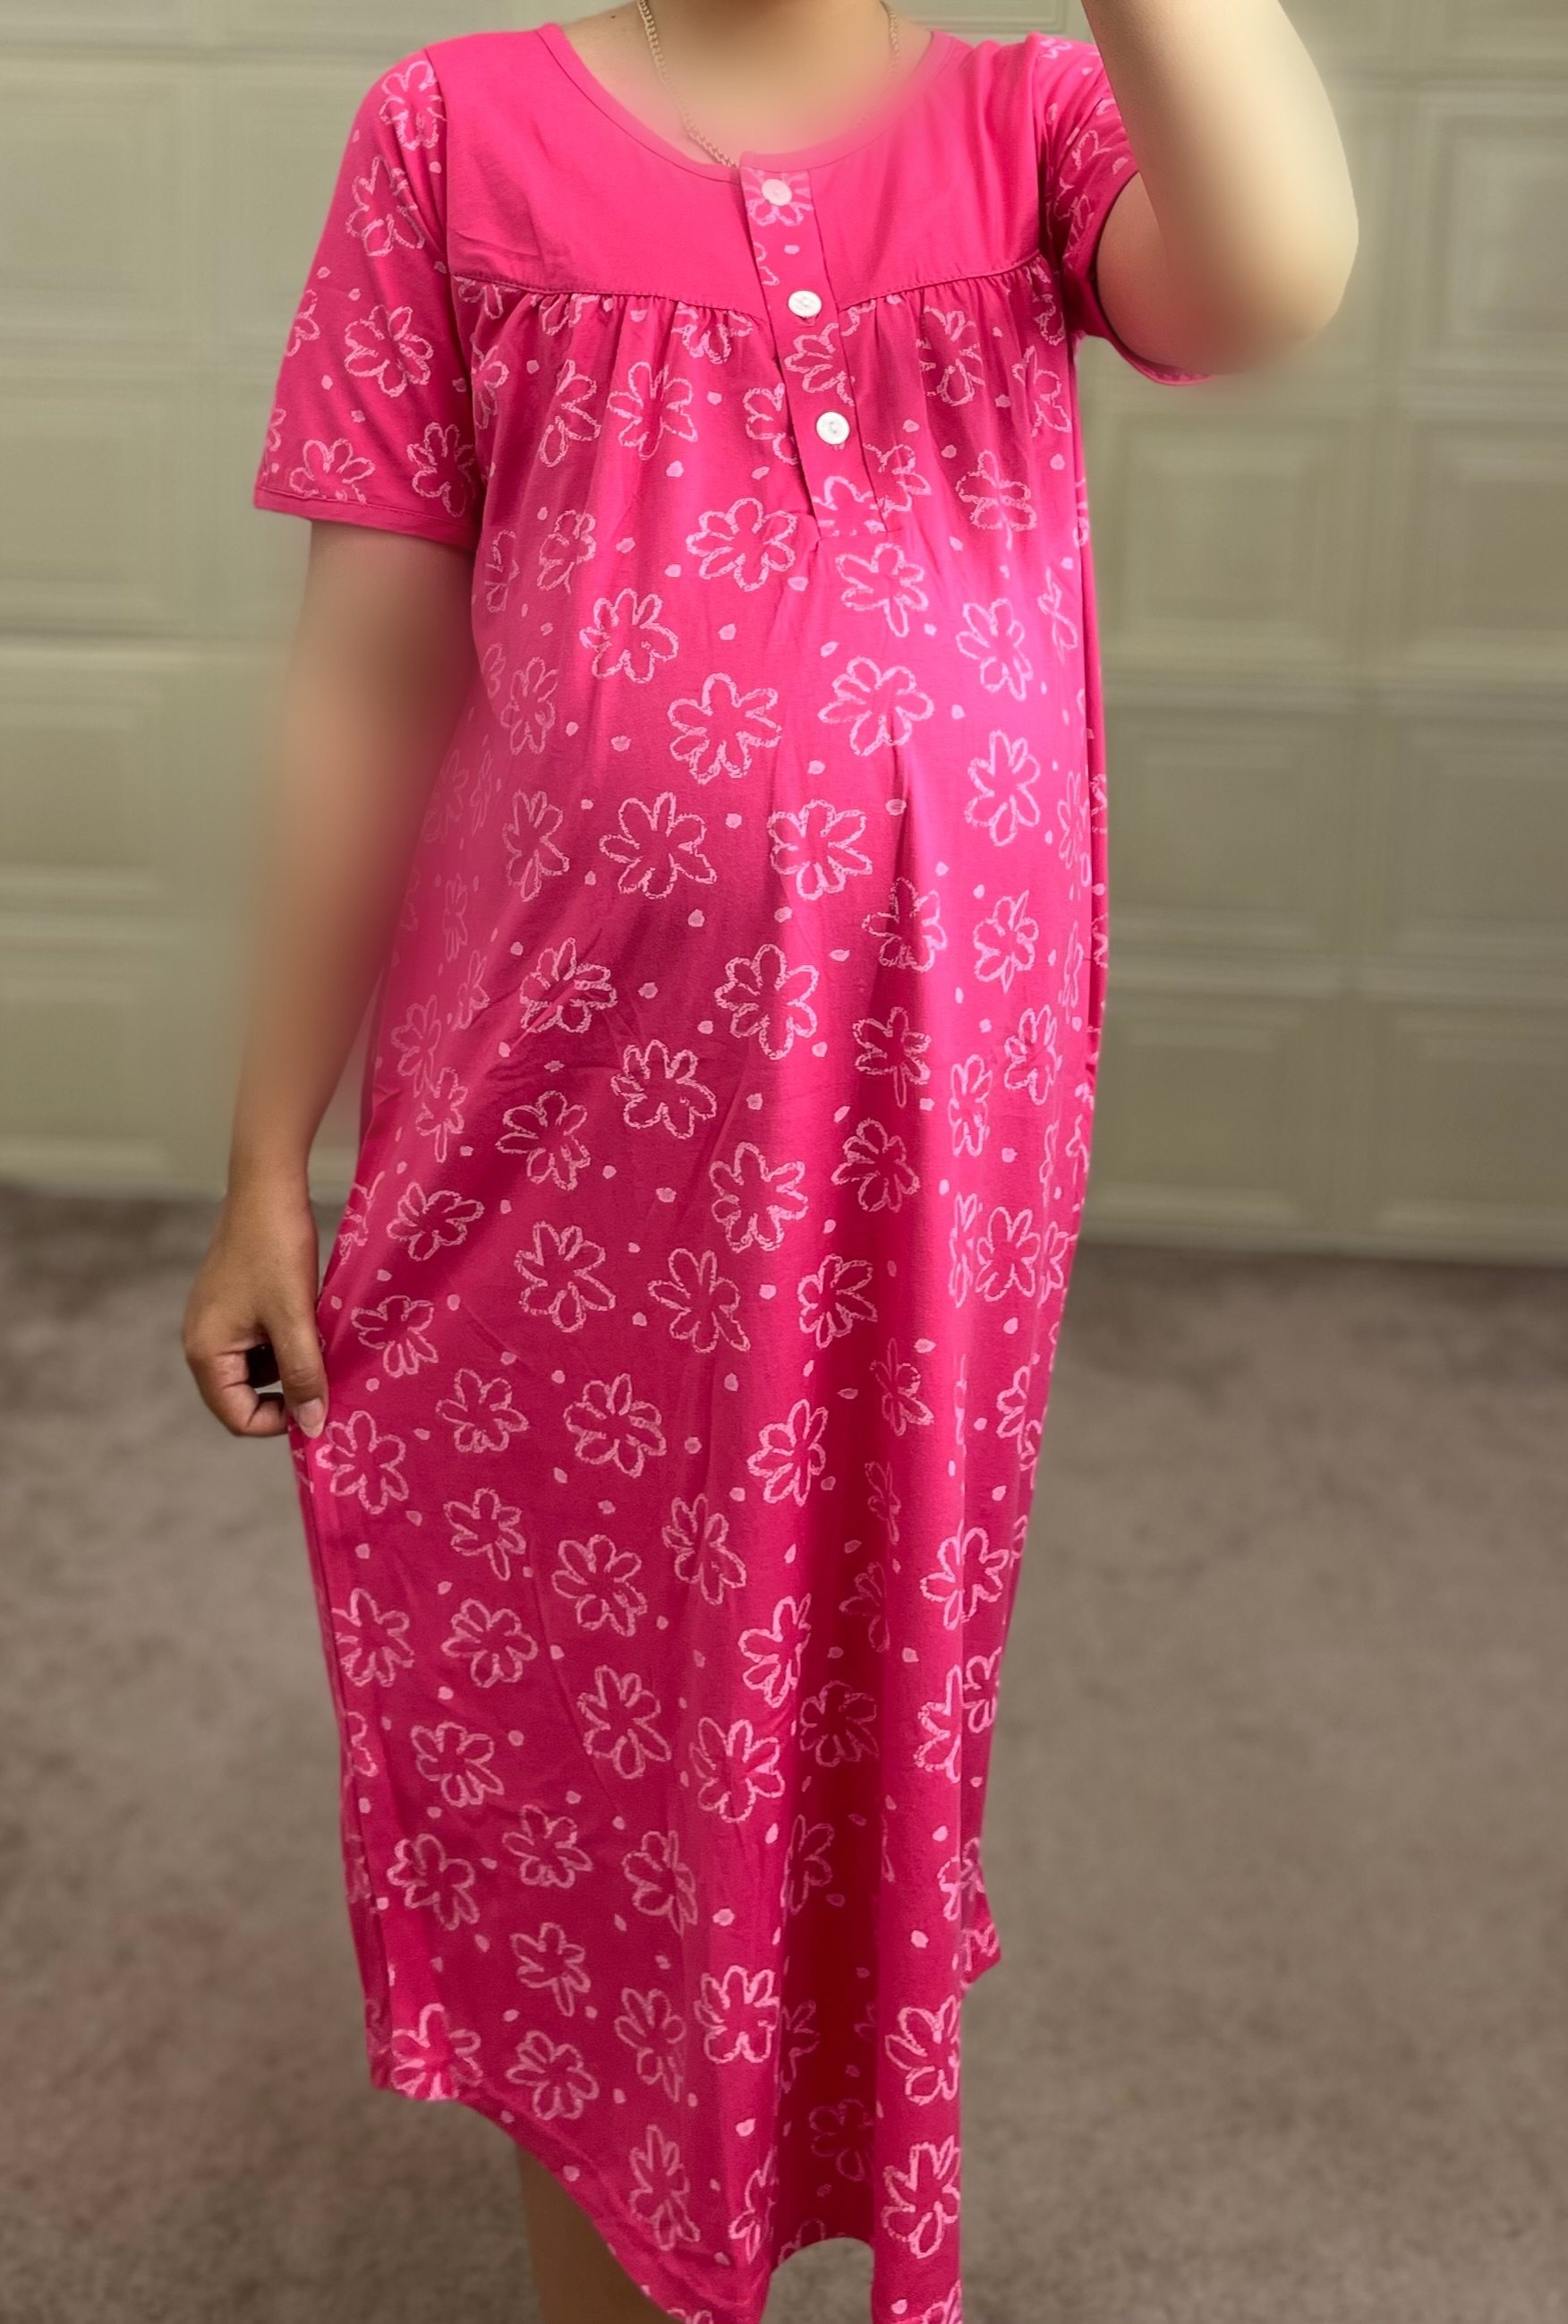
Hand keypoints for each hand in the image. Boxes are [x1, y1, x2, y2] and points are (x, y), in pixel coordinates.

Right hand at [183, 1173, 325, 1438]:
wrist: (266, 1186)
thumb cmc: (275, 1249)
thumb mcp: (294, 1318)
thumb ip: (303, 1373)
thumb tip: (313, 1426)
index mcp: (206, 1352)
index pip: (238, 1417)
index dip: (280, 1421)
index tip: (319, 1404)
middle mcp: (202, 1341)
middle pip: (243, 1396)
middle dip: (285, 1392)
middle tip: (325, 1376)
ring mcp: (215, 1321)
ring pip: (255, 1369)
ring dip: (288, 1366)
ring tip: (320, 1344)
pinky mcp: (232, 1304)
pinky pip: (258, 1342)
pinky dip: (284, 1342)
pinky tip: (310, 1323)